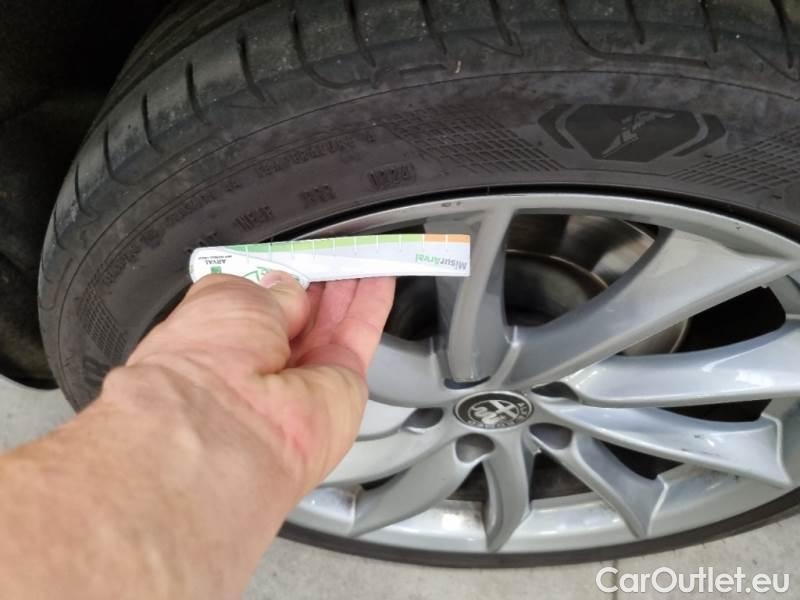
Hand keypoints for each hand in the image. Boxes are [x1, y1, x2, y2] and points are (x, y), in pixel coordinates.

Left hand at [125, 273, 394, 493]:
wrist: (231, 425)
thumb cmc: (205, 360)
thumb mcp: (227, 298)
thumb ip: (266, 289)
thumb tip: (288, 287)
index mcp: (222, 343)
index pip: (258, 309)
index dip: (279, 282)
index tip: (297, 259)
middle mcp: (262, 366)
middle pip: (301, 318)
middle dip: (319, 284)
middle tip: (338, 254)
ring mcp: (304, 378)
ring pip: (334, 325)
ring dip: (349, 289)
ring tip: (365, 255)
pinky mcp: (344, 385)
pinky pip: (361, 337)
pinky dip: (372, 305)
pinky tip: (380, 277)